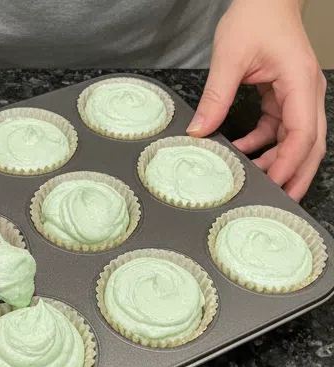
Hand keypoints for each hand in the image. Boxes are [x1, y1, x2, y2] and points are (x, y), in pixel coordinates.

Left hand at [187, 0, 325, 200]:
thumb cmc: (256, 16)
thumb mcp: (230, 57)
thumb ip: (215, 97)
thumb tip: (199, 132)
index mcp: (300, 83)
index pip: (302, 134)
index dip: (289, 164)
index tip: (272, 185)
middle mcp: (306, 92)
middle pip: (310, 145)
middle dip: (296, 176)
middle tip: (278, 205)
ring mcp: (298, 95)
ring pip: (296, 141)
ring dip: (277, 163)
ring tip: (254, 184)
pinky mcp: (286, 96)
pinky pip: (279, 130)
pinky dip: (263, 145)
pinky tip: (242, 153)